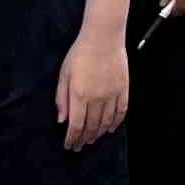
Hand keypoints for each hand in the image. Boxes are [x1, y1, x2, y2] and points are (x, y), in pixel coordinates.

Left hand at [57, 27, 128, 148]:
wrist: (104, 38)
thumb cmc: (80, 54)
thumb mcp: (64, 75)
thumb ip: (61, 99)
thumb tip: (61, 120)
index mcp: (79, 95)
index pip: (76, 125)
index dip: (72, 138)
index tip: (69, 145)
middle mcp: (96, 98)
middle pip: (91, 126)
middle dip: (84, 139)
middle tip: (80, 146)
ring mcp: (112, 94)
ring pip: (106, 122)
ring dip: (99, 134)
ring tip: (93, 140)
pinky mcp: (123, 89)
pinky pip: (121, 112)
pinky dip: (116, 123)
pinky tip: (110, 128)